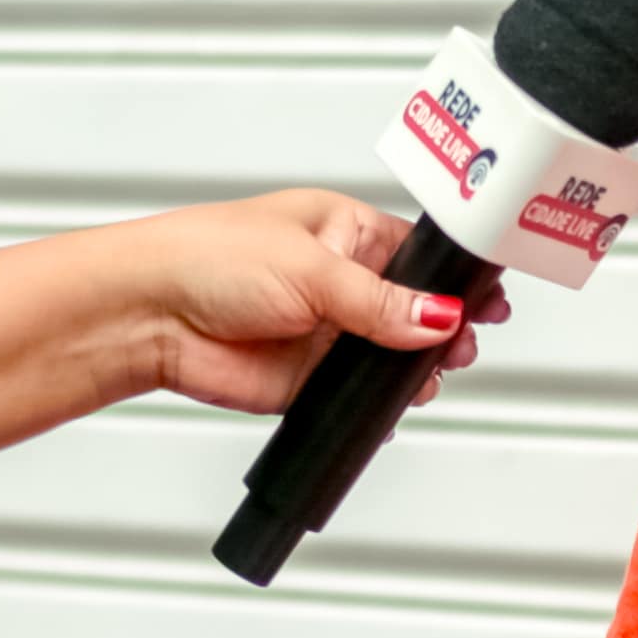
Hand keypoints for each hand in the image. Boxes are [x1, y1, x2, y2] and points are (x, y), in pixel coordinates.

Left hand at [119, 188, 510, 415]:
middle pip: (415, 310)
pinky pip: (357, 397)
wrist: (148, 314)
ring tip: (425, 375)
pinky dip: (377, 406)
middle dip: (443, 329)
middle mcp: (338, 281)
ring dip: (413, 370)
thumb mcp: (312, 269)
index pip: (419, 254)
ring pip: (391, 357)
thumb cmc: (207, 257)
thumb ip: (381, 301)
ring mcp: (324, 333)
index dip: (454, 279)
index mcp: (344, 231)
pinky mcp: (305, 380)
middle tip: (459, 344)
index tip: (488, 298)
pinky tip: (389, 406)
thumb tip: (440, 314)